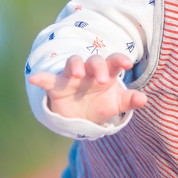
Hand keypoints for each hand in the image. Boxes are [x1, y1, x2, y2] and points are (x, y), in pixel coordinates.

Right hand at [28, 52, 147, 126]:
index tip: (127, 64)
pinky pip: (47, 79)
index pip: (113, 62)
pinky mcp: (56, 85)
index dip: (119, 60)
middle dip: (98, 66)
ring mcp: (72, 76)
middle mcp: (89, 71)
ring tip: (77, 73)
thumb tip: (143, 98)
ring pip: (73, 63)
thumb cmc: (102, 103)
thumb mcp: (116, 104)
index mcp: (106, 73)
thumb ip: (129, 100)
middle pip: (94, 60)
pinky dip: (41, 78)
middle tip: (102, 79)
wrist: (81, 116)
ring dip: (75, 65)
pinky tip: (34, 79)